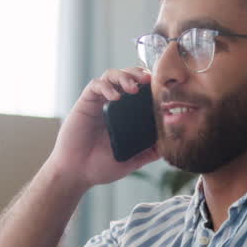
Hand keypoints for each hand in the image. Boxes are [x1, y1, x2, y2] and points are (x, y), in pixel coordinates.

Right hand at [46, 68, 159, 189]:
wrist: (77, 173)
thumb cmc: (100, 167)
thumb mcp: (132, 161)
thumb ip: (149, 153)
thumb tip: (169, 146)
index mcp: (124, 115)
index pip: (138, 90)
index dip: (149, 84)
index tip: (160, 87)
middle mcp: (111, 105)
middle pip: (126, 76)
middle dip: (137, 73)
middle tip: (147, 80)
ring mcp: (98, 102)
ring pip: (111, 75)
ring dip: (123, 76)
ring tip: (132, 88)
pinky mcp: (84, 103)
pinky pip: (95, 85)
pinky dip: (106, 87)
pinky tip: (114, 97)